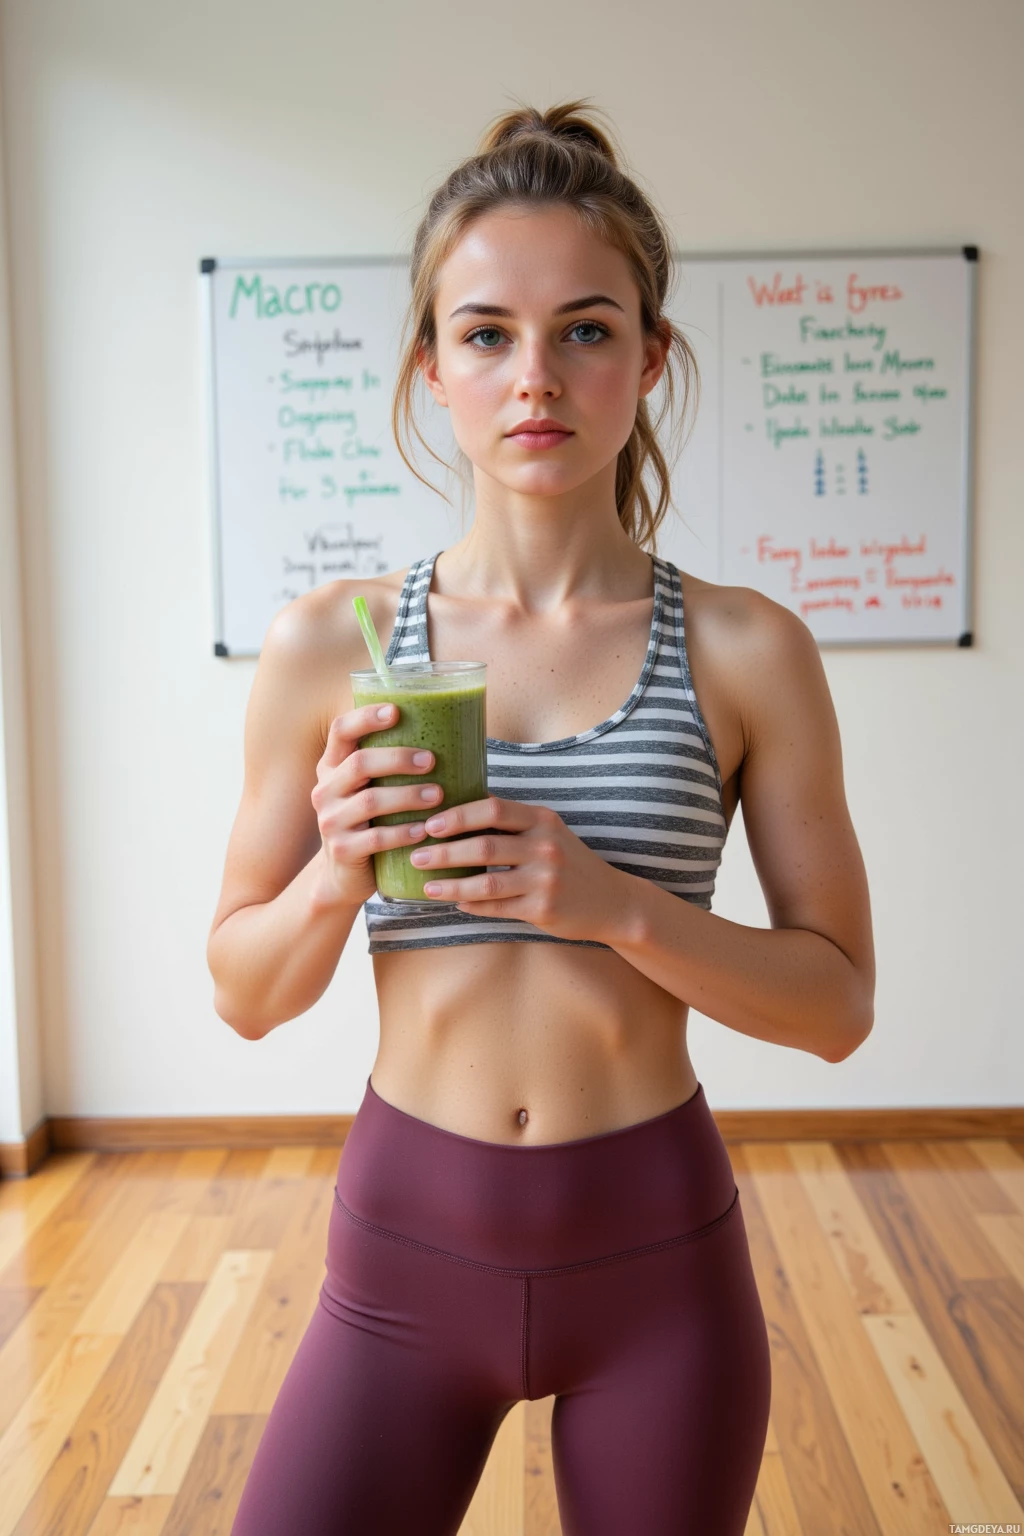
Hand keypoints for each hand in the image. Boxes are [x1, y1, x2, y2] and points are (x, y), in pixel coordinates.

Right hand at [310, 704, 443, 905]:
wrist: (344, 875)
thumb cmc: (370, 822)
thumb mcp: (370, 789)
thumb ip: (390, 767)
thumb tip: (450, 733)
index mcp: (332, 766)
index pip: (342, 731)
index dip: (366, 718)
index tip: (396, 711)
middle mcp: (325, 789)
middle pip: (360, 763)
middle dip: (398, 759)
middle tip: (431, 760)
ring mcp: (330, 821)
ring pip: (371, 801)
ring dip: (408, 796)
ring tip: (438, 796)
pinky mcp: (342, 850)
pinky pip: (376, 838)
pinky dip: (404, 833)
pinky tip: (425, 830)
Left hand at [409, 796, 628, 941]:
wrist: (611, 901)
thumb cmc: (569, 863)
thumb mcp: (548, 832)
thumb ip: (511, 823)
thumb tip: (456, 812)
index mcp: (543, 820)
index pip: (493, 809)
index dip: (458, 816)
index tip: (430, 824)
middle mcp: (545, 847)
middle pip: (484, 846)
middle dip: (444, 852)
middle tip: (417, 856)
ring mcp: (545, 880)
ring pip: (486, 882)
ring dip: (450, 884)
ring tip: (427, 886)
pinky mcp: (543, 909)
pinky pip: (497, 907)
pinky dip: (471, 905)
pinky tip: (455, 902)